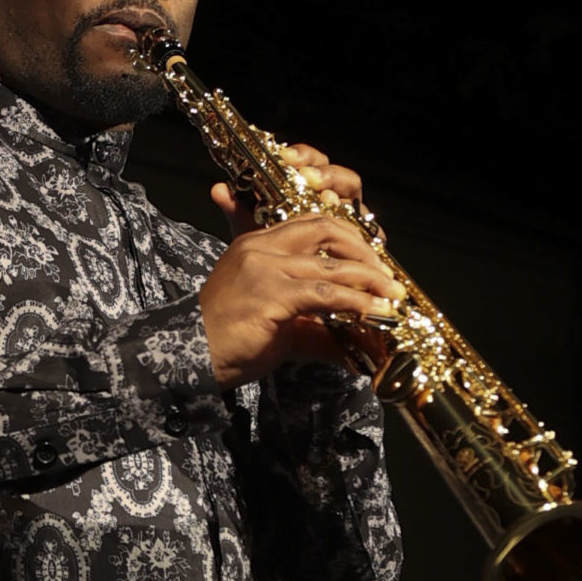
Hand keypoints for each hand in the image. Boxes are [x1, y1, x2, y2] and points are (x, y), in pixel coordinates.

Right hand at [199, 164, 401, 388]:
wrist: (190, 357)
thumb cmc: (228, 341)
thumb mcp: (279, 327)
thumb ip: (316, 329)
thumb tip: (354, 349)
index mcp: (257, 245)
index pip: (311, 223)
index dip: (348, 238)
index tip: (371, 262)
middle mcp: (260, 248)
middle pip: (326, 230)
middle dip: (364, 252)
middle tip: (387, 278)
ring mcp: (264, 269)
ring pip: (331, 264)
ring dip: (369, 280)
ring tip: (392, 297)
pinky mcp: (270, 294)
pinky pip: (325, 293)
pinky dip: (355, 302)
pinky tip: (372, 312)